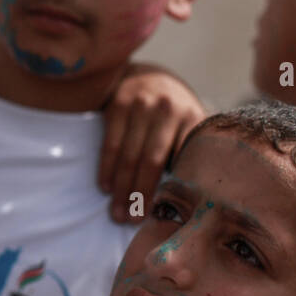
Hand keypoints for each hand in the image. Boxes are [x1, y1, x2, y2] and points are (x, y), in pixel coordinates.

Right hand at [100, 63, 206, 223]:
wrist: (149, 75)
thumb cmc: (172, 112)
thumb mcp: (189, 124)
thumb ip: (189, 152)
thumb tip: (190, 195)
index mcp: (190, 117)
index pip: (178, 160)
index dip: (168, 189)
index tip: (159, 215)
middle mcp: (167, 109)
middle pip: (151, 161)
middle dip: (139, 194)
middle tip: (130, 220)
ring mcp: (140, 105)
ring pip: (128, 155)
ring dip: (120, 187)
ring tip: (116, 212)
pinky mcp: (117, 103)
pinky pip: (109, 142)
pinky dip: (106, 167)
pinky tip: (105, 186)